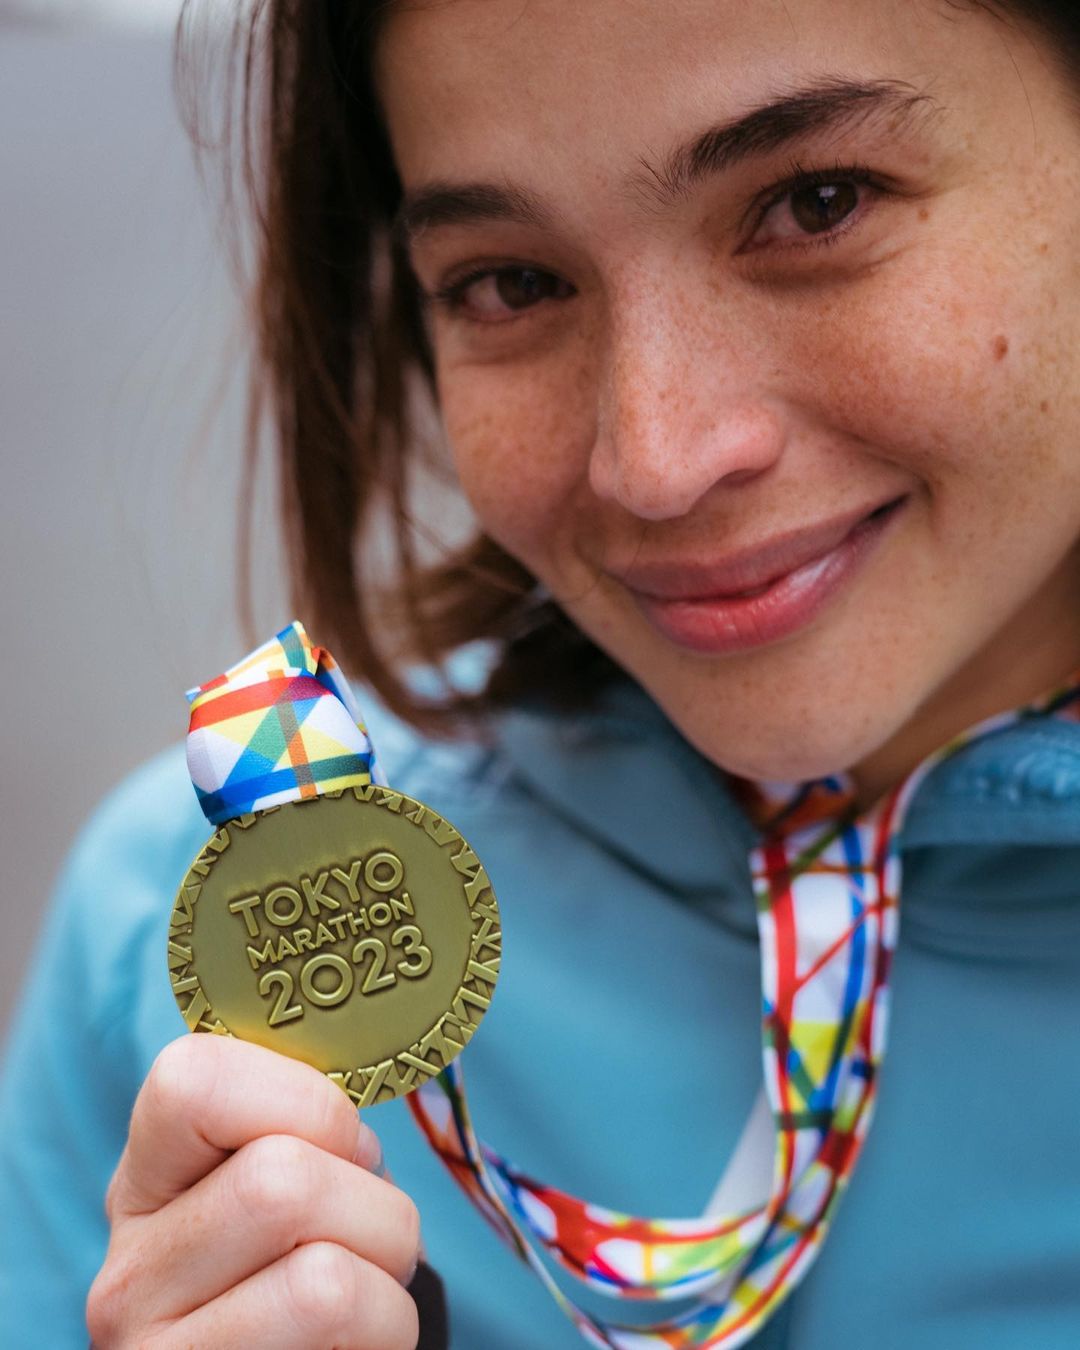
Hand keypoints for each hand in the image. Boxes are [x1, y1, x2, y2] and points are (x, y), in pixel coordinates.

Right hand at [87, 1035, 420, 1348]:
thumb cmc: (311, 1262)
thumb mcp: (284, 1184)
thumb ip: (304, 1134)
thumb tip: (357, 1141)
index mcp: (145, 1182)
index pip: (192, 1079)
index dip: (303, 1098)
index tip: (340, 1141)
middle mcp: (129, 1273)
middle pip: (281, 1181)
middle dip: (374, 1201)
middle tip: (374, 1233)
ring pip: (324, 1279)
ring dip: (389, 1271)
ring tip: (371, 1290)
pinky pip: (347, 1329)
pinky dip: (388, 1326)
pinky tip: (357, 1338)